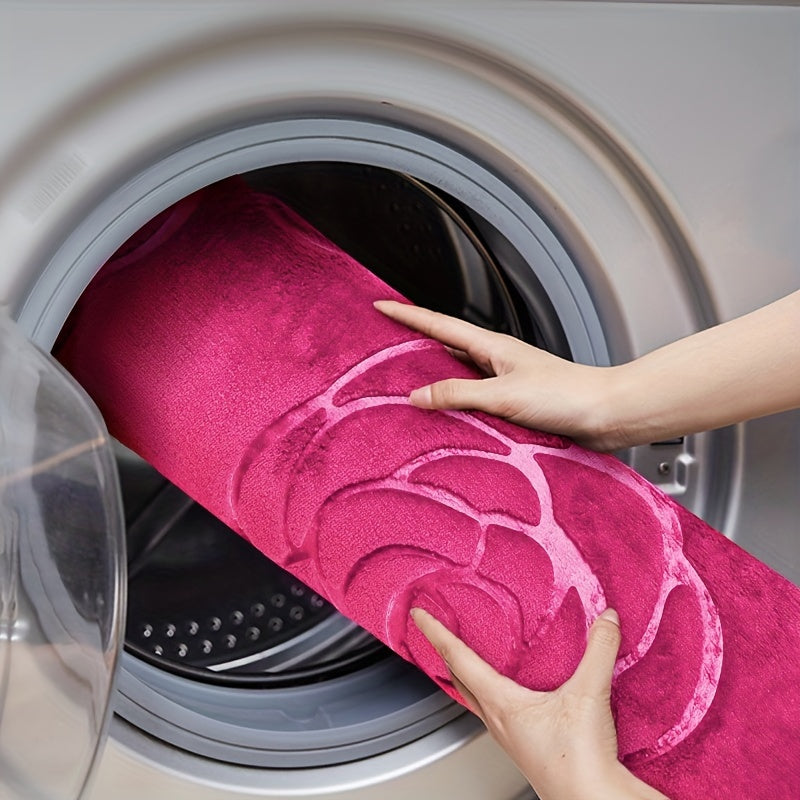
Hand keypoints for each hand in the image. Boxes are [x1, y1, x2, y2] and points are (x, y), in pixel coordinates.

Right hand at [376, 291, 799, 450]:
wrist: (607, 415)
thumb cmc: (567, 396)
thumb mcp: (504, 394)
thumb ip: (459, 394)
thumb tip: (418, 396)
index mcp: (492, 347)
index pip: (439, 324)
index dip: (408, 315)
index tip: (381, 305)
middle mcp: (496, 361)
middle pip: (445, 344)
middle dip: (414, 341)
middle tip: (384, 342)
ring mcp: (505, 381)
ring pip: (458, 372)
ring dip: (433, 374)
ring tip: (404, 380)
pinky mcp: (514, 404)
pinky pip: (472, 397)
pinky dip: (453, 402)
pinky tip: (446, 416)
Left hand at [411, 607, 668, 799]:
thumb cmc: (579, 762)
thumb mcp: (589, 695)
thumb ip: (599, 651)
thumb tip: (605, 620)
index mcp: (501, 704)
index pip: (457, 659)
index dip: (436, 633)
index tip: (419, 615)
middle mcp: (498, 720)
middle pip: (457, 679)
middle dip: (443, 653)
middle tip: (434, 631)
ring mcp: (509, 736)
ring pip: (474, 697)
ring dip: (464, 674)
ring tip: (464, 655)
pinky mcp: (524, 746)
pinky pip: (495, 711)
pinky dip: (489, 692)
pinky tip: (508, 691)